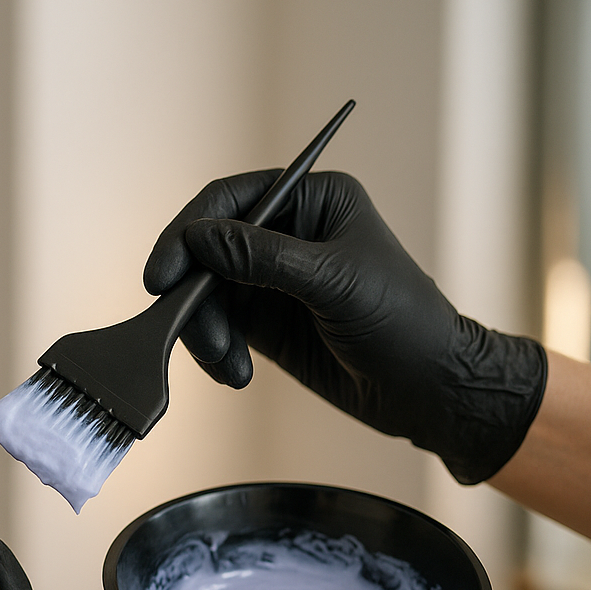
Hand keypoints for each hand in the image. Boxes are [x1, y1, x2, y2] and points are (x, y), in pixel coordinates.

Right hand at [144, 169, 546, 483]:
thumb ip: (262, 258)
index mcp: (313, 200)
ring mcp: (271, 278)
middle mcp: (286, 232)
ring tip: (228, 364)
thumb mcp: (333, 283)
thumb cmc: (403, 322)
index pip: (230, 199)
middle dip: (194, 294)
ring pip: (204, 292)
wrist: (428, 390)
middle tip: (185, 329)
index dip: (188, 232)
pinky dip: (216, 351)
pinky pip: (216, 326)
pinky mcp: (264, 320)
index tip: (162, 276)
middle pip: (206, 249)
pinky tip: (237, 373)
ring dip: (204, 330)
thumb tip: (197, 237)